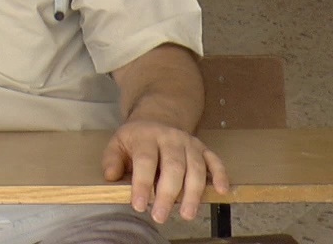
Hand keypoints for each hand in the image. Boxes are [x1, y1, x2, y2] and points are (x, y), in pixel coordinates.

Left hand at [100, 119, 230, 222]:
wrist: (158, 118)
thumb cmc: (136, 139)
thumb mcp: (117, 143)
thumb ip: (112, 159)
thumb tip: (111, 176)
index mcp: (146, 137)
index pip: (145, 161)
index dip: (142, 184)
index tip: (138, 205)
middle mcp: (170, 138)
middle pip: (173, 166)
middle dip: (167, 193)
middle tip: (160, 215)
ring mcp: (189, 143)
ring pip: (195, 167)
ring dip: (193, 192)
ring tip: (187, 214)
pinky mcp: (203, 148)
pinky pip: (215, 161)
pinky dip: (220, 175)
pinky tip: (221, 191)